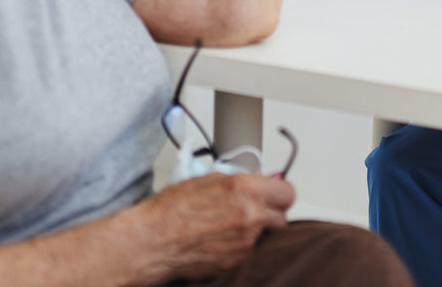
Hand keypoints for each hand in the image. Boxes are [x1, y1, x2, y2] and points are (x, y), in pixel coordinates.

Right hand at [139, 171, 294, 280]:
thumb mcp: (209, 180)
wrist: (154, 240)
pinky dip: (240, 247)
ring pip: (265, 236)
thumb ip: (239, 183)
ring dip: (255, 232)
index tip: (276, 196)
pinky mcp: (237, 262)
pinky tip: (221, 240)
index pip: (287, 192)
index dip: (281, 195)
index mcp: (246, 189)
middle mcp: (251, 216)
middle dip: (272, 215)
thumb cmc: (173, 209)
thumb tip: (255, 185)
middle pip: (282, 217)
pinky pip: (249, 252)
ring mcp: (246, 242)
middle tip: (257, 212)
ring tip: (231, 227)